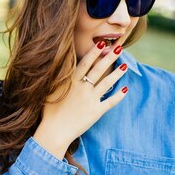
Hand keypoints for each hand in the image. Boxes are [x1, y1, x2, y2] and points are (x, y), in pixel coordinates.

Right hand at [33, 41, 128, 158]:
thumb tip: (61, 63)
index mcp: (71, 82)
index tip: (102, 43)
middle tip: (118, 48)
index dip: (94, 53)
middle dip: (109, 57)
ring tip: (125, 65)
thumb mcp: (50, 90)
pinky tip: (125, 89)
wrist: (54, 131)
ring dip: (117, 73)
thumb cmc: (49, 112)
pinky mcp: (96, 112)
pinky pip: (110, 102)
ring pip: (107, 83)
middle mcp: (82, 88)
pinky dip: (119, 95)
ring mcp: (90, 100)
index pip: (85, 63)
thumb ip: (58, 77)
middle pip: (98, 70)